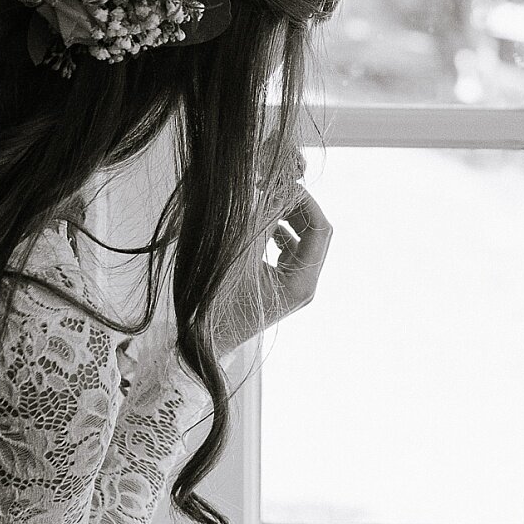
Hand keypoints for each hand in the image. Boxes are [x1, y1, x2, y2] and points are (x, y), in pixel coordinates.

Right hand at [204, 186, 331, 362]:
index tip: (282, 185)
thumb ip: (264, 220)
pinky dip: (281, 234)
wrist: (203, 339)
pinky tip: (262, 225)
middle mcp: (305, 286)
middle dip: (297, 208)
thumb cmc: (218, 300)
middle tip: (272, 189)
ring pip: (305, 242)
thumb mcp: (241, 253)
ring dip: (289, 219)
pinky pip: (292, 253)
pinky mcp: (283, 288)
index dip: (305, 201)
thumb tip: (278, 189)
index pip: (320, 229)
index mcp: (302, 281)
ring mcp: (296, 288)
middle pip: (316, 234)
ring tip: (265, 201)